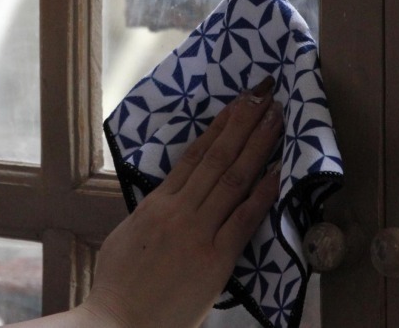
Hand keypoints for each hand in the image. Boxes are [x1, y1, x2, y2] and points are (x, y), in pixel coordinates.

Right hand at [78, 81, 281, 327]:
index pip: (194, 154)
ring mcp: (199, 232)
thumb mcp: (129, 233)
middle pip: (218, 157)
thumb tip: (171, 195)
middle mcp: (180, 209)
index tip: (237, 103)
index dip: (219, 126)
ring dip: (257, 145)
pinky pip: (244, 220)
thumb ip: (153, 210)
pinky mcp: (216, 259)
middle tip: (263, 93)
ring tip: (275, 118)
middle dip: (243, 123)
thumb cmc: (119, 281)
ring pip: (233, 179)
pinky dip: (263, 193)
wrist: (119, 320)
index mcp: (157, 202)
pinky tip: (279, 171)